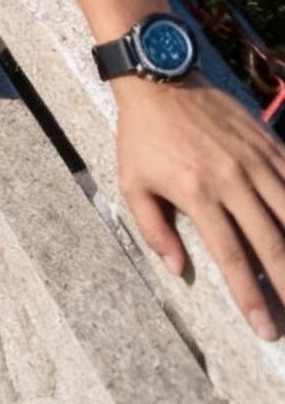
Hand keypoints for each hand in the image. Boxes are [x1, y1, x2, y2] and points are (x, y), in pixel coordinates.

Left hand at [115, 76, 284, 337]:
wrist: (159, 75)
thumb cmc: (142, 134)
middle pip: (272, 242)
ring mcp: (254, 159)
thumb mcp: (132, 182)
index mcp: (200, 195)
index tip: (266, 328)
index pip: (234, 258)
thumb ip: (153, 229)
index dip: (251, 298)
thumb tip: (177, 269)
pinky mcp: (266, 141)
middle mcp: (233, 180)